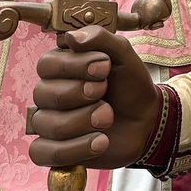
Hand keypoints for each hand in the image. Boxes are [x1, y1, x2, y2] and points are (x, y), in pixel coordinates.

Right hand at [28, 26, 158, 170]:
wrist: (147, 120)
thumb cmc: (130, 85)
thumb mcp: (124, 55)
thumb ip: (100, 39)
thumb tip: (70, 37)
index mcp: (59, 67)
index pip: (46, 64)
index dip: (74, 66)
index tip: (104, 68)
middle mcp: (48, 94)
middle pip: (44, 94)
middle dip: (82, 94)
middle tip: (105, 94)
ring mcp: (49, 122)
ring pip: (48, 124)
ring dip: (84, 121)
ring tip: (108, 118)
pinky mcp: (54, 150)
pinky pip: (43, 153)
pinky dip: (73, 149)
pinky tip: (100, 142)